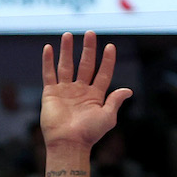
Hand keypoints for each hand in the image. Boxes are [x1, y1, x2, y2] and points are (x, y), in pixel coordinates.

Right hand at [40, 31, 132, 150]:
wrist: (68, 143)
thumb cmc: (89, 133)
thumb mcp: (108, 117)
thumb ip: (115, 101)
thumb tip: (128, 90)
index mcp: (95, 96)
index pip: (103, 73)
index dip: (107, 60)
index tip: (110, 47)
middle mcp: (80, 91)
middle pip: (85, 65)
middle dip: (88, 49)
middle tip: (90, 33)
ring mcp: (65, 91)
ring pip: (66, 65)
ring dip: (67, 50)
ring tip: (68, 34)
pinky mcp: (50, 93)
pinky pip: (49, 74)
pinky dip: (48, 61)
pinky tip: (49, 47)